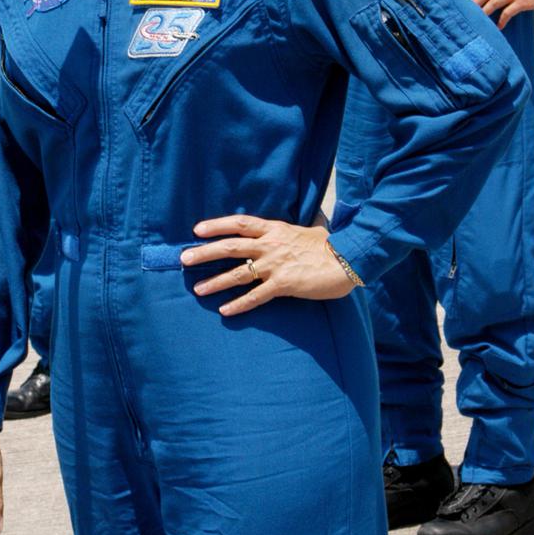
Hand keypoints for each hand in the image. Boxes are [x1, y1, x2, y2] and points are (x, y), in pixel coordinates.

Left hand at [180, 214, 354, 317]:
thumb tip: (287, 229)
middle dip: (205, 252)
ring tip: (197, 289)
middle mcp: (271, 245)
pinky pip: (256, 296)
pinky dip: (239, 304)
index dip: (217, 225)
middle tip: (185, 258)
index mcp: (275, 229)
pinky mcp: (284, 284)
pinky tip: (225, 310)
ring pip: (238, 273)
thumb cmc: (328, 247)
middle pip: (231, 246)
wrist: (348, 260)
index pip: (239, 223)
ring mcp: (276, 265)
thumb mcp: (305, 231)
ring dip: (216, 281)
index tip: (197, 229)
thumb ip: (289, 232)